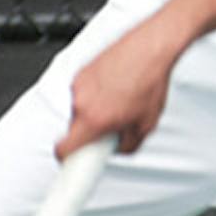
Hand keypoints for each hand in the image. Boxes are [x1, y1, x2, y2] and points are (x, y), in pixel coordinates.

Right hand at [55, 24, 177, 159]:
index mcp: (94, 120)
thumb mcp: (147, 125)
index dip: (67, 162)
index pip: (63, 150)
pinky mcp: (81, 71)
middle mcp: (81, 102)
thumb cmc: (150, 81)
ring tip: (120, 101)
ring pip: (80, 110)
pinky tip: (117, 88)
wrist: (152, 47)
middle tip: (112, 127)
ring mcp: (79, 84)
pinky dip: (96, 94)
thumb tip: (119, 148)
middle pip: (74, 130)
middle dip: (91, 133)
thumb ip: (129, 145)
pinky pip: (84, 92)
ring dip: (95, 111)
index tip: (71, 167)